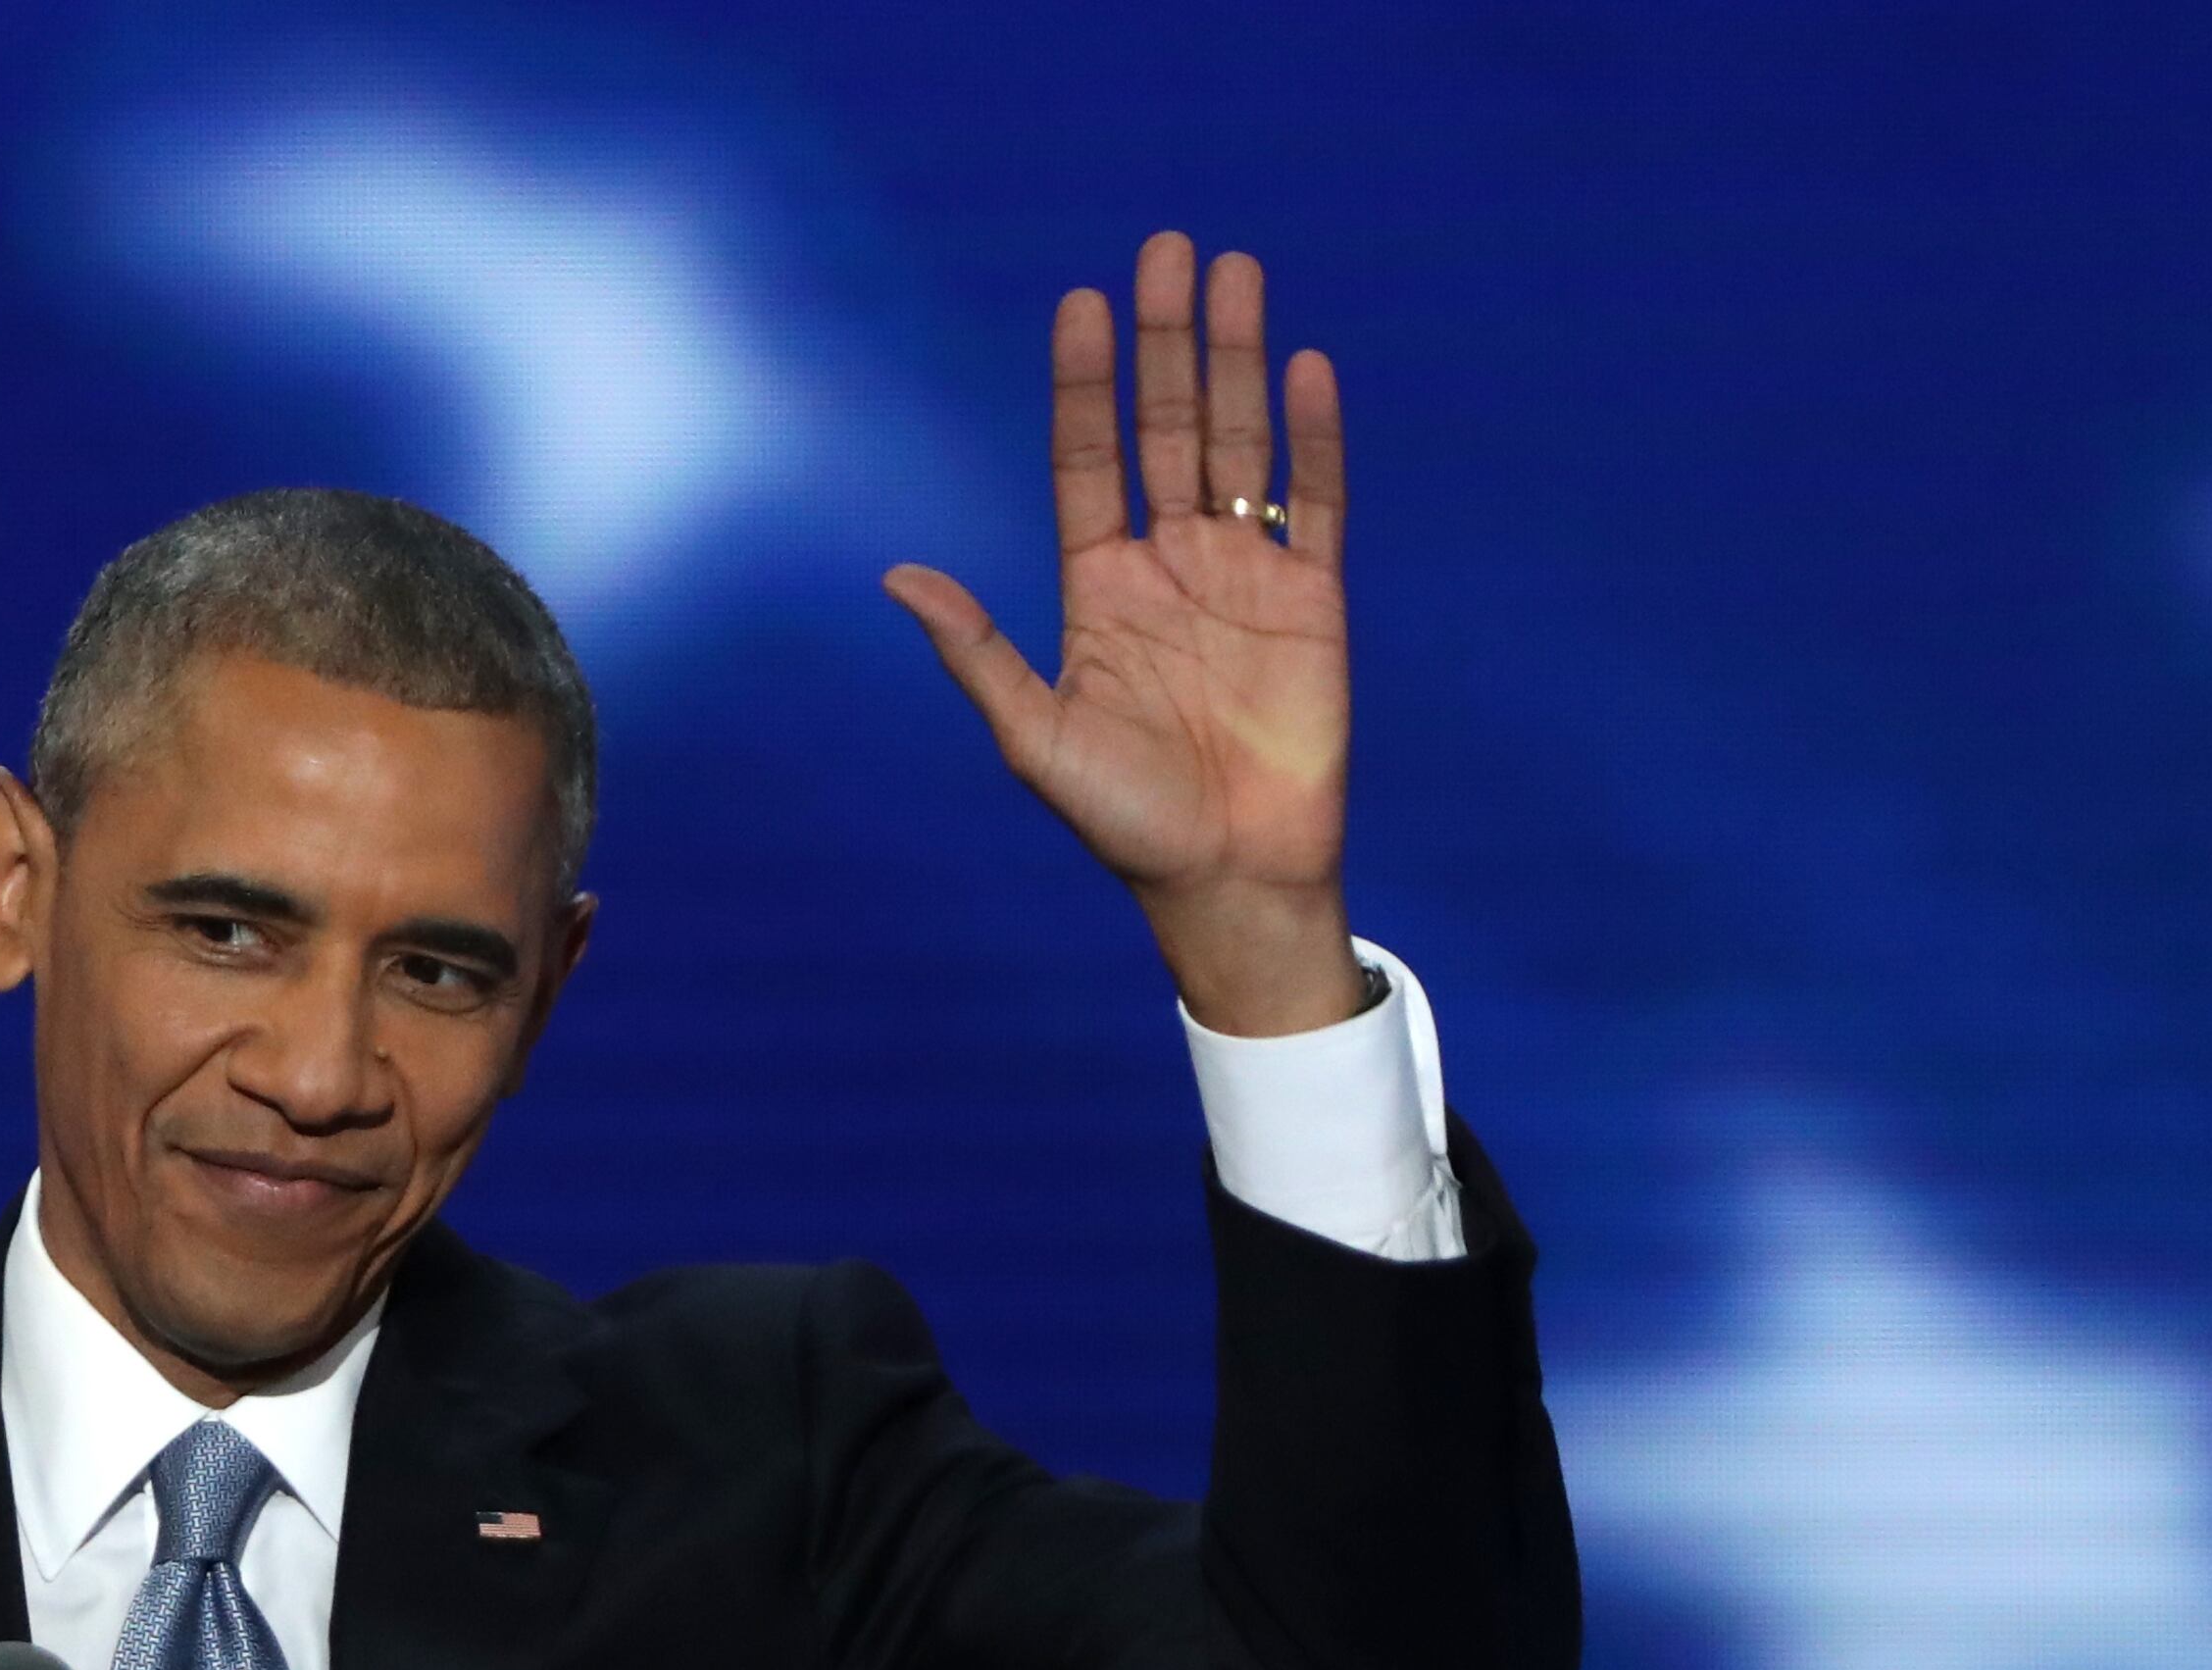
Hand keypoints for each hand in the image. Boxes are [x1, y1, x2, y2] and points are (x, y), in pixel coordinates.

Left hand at [885, 232, 1360, 1035]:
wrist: (1228, 879)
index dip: (1086, 382)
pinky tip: (1303, 366)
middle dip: (1166, 340)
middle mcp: (1169, 566)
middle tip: (1166, 247)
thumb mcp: (1035, 737)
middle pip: (1168, 426)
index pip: (1089, 459)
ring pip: (1241, 443)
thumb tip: (898, 576)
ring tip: (1234, 271)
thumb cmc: (1124, 823)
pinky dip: (1312, 437)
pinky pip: (1313, 502)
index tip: (1081, 302)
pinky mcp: (1312, 602)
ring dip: (1238, 358)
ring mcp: (1243, 577)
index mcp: (1098, 589)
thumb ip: (977, 653)